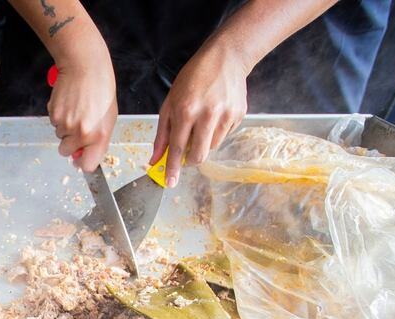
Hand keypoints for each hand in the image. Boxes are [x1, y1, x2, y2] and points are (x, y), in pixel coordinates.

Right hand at [48, 52, 116, 172]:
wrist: (85, 66)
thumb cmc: (101, 88)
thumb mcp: (109, 117)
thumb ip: (98, 139)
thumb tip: (84, 154)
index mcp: (99, 135)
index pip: (87, 165)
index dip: (82, 162)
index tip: (81, 157)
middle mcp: (81, 133)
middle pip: (66, 152)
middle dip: (70, 143)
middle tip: (78, 125)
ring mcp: (66, 124)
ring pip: (59, 136)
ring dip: (65, 127)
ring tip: (75, 109)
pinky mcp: (54, 114)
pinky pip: (54, 123)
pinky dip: (59, 116)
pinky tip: (68, 103)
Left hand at [150, 42, 248, 187]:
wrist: (226, 58)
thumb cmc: (193, 78)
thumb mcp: (170, 102)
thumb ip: (162, 133)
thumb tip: (155, 159)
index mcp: (186, 110)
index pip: (178, 148)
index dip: (173, 168)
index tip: (170, 183)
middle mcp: (208, 115)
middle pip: (199, 156)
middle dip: (190, 160)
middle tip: (186, 151)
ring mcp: (226, 115)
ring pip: (212, 147)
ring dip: (203, 143)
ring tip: (201, 122)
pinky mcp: (238, 115)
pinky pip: (224, 136)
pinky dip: (216, 132)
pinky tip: (215, 114)